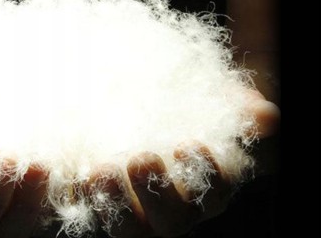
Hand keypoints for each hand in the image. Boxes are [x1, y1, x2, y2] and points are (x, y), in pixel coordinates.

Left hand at [86, 88, 279, 236]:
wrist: (139, 99)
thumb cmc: (182, 100)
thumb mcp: (211, 96)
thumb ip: (237, 106)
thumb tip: (266, 115)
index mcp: (203, 184)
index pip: (214, 194)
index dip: (207, 176)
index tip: (191, 141)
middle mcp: (168, 205)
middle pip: (168, 223)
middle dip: (156, 194)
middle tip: (141, 155)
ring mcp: (128, 205)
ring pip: (125, 227)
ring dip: (113, 202)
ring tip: (102, 166)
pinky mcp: (90, 196)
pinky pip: (78, 210)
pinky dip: (67, 194)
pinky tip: (55, 163)